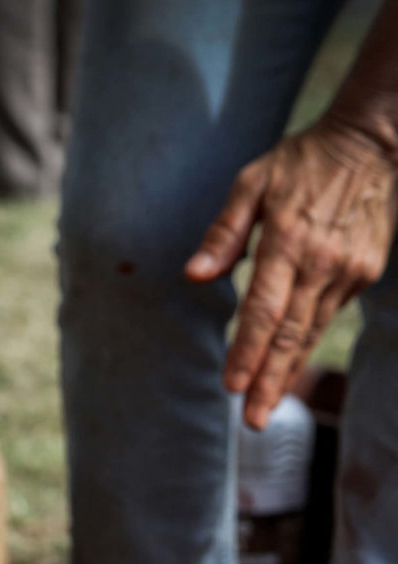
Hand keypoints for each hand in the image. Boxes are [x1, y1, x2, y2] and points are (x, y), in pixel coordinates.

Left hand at [185, 121, 397, 427]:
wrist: (370, 142)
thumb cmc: (301, 162)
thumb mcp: (253, 183)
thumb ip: (224, 232)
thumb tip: (193, 274)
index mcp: (288, 240)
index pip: (264, 309)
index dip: (247, 351)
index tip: (232, 385)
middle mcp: (321, 263)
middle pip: (290, 334)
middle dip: (269, 380)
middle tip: (252, 421)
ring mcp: (347, 271)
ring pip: (311, 333)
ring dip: (287, 372)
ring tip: (267, 406)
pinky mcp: (363, 273)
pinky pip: (327, 317)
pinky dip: (306, 347)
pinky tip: (289, 370)